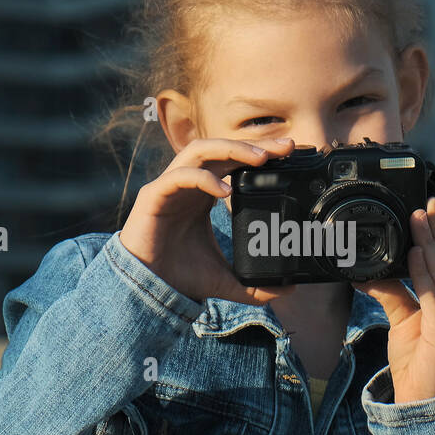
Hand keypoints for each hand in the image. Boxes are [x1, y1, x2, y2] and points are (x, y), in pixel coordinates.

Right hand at [118, 137, 296, 304]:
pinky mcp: (154, 196)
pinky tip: (226, 191)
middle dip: (253, 144)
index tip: (289, 153)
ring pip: (200, 150)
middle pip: (221, 148)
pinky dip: (204, 178)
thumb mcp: (226, 279)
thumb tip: (288, 289)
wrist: (145, 288)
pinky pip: (180, 176)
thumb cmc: (179, 275)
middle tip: (285, 147)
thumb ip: (255, 284)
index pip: (233, 161)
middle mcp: (188, 182)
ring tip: (260, 158)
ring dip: (231, 149)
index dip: (259, 153)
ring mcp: (169, 185)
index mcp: (204, 192)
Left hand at [356, 197, 434, 403]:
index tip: (430, 210)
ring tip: (416, 222)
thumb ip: (394, 290)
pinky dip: (424, 272)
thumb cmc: (419, 361)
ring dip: (429, 244)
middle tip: (422, 208)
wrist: (422, 401)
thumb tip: (368, 270)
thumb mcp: (407, 318)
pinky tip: (414, 254)